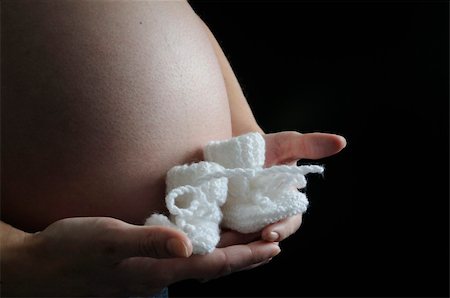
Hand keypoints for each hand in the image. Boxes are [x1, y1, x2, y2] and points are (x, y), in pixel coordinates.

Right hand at [1, 217, 279, 296]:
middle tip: (274, 244)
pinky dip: (206, 251)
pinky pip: (184, 260)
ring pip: (202, 265)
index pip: (213, 265)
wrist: (41, 268)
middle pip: (214, 267)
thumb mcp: (108, 240)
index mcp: (157, 268)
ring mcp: (151, 272)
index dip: (245, 257)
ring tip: (252, 244)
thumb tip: (188, 244)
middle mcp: (160, 274)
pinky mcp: (142, 266)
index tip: (272, 247)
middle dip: (246, 257)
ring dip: (230, 255)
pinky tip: (208, 242)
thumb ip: (148, 241)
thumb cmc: (72, 250)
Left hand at [217, 131, 345, 249]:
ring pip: (243, 245)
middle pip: (263, 241)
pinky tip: (206, 245)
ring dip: (233, 249)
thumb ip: (310, 145)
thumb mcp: (286, 143)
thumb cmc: (266, 147)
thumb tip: (341, 142)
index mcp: (286, 207)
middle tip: (235, 245)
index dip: (282, 230)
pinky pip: (224, 241)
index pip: (288, 224)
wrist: (236, 149)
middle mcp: (267, 220)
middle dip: (253, 245)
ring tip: (219, 246)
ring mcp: (246, 225)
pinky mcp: (226, 225)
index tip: (270, 234)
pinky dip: (217, 245)